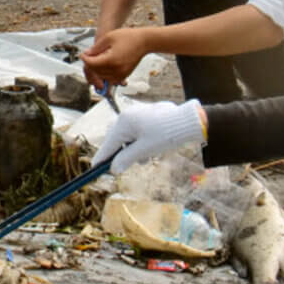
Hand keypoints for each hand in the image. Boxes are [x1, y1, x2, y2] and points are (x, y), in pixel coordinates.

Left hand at [80, 28, 146, 84]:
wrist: (144, 42)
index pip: (91, 64)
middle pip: (96, 71)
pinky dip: (104, 73)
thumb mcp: (108, 38)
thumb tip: (87, 55)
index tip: (83, 54)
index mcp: (111, 60)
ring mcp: (121, 74)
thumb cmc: (128, 37)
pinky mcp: (124, 76)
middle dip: (90, 64)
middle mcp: (116, 70)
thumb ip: (96, 48)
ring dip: (96, 69)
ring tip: (97, 59)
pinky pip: (110, 78)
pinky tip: (104, 64)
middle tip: (89, 56)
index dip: (85, 59)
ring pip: (102, 76)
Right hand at [91, 100, 206, 172]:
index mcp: (124, 122)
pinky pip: (138, 132)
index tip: (94, 168)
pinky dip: (141, 143)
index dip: (102, 157)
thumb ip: (126, 159)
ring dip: (134, 150)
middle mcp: (128, 116)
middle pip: (117, 140)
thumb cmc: (166, 135)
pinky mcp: (148, 116)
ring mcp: (138, 114)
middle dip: (121, 154)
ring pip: (129, 137)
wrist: (190, 122)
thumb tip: (113, 169)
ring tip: (146, 158)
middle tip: (120, 168)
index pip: (109, 143)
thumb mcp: (144, 150)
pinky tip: (151, 149)